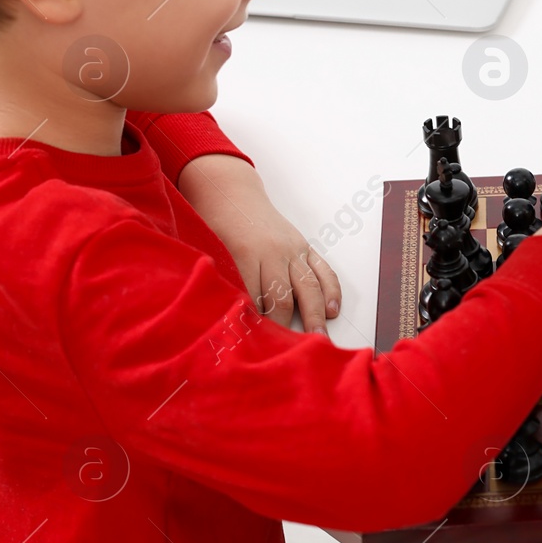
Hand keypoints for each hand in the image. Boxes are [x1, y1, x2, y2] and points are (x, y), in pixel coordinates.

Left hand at [176, 154, 341, 333]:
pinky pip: (323, 270)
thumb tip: (227, 317)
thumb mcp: (208, 251)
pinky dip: (331, 290)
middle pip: (285, 295)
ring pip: (309, 285)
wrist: (231, 192)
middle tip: (294, 350)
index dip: (257, 324)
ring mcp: (293, 248)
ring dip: (316, 314)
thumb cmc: (214, 223)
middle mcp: (274, 251)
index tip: (257, 346)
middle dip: (289, 325)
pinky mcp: (304, 246)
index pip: (255, 298)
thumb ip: (222, 280)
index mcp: (246, 253)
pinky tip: (332, 309)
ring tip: (320, 337)